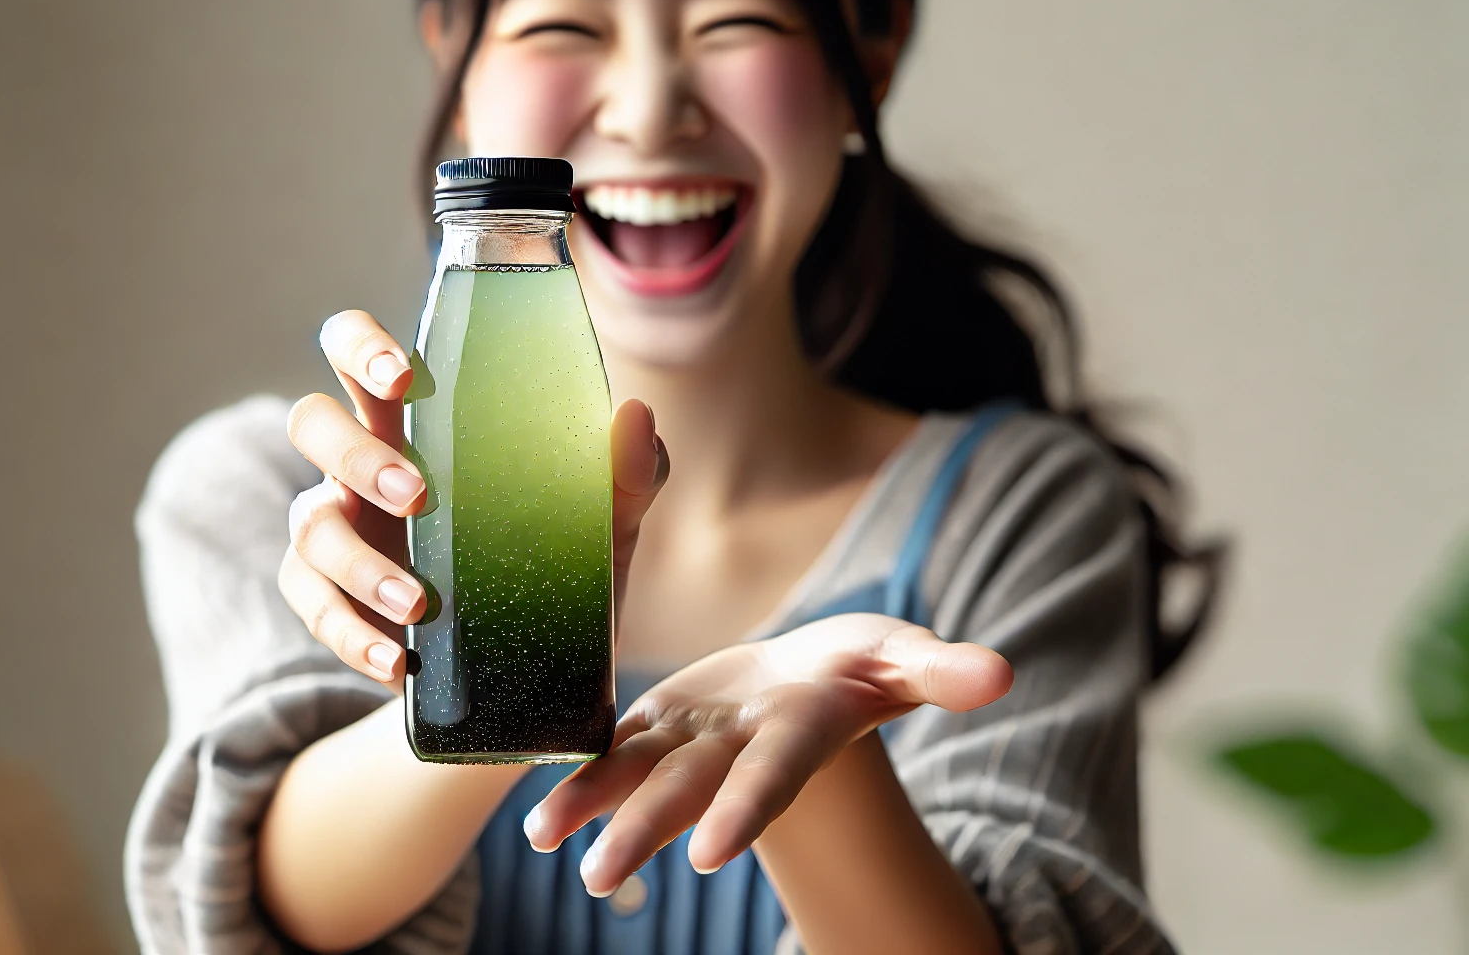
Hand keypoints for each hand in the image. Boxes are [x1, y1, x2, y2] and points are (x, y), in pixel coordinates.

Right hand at [279, 309, 667, 687]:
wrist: (540, 665)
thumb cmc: (561, 562)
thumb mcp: (605, 522)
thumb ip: (627, 472)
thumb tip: (635, 416)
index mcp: (415, 419)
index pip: (356, 350)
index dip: (360, 347)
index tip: (402, 378)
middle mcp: (363, 462)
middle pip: (311, 421)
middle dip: (354, 453)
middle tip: (418, 494)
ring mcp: (338, 527)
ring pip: (309, 524)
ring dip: (359, 562)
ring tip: (419, 603)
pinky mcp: (328, 596)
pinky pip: (315, 608)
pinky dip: (351, 636)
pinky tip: (394, 661)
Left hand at [522, 613, 1012, 894]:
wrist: (807, 679)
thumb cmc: (861, 665)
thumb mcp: (901, 655)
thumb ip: (939, 671)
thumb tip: (999, 675)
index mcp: (799, 725)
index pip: (774, 773)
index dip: (748, 810)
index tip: (711, 854)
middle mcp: (740, 744)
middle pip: (691, 790)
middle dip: (648, 830)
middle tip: (599, 878)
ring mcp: (695, 737)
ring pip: (638, 774)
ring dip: (591, 808)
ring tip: (541, 843)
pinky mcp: (660, 722)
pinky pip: (613, 747)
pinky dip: (576, 773)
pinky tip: (533, 808)